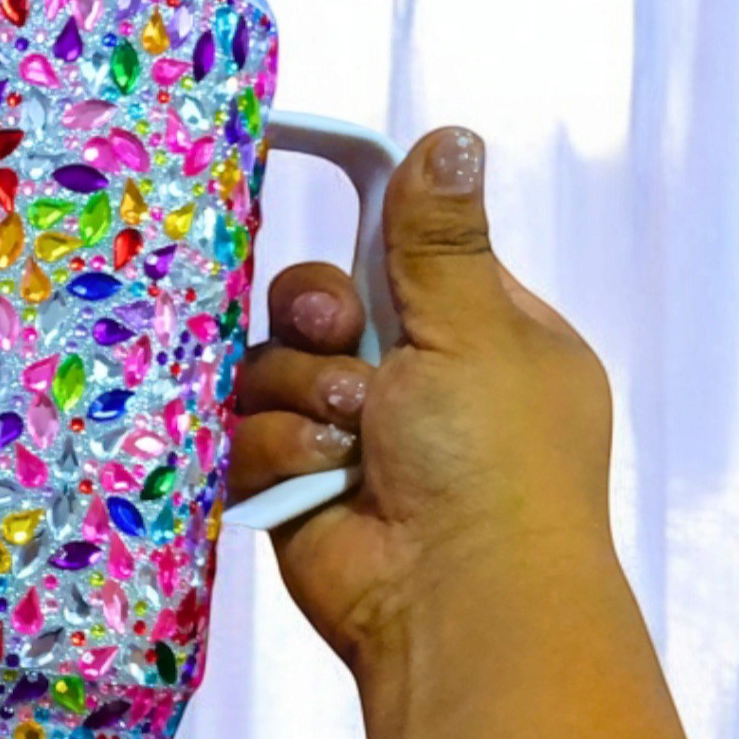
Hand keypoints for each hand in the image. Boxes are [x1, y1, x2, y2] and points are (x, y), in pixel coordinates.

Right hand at [228, 126, 616, 680]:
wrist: (453, 601)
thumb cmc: (494, 463)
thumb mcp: (474, 330)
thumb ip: (437, 238)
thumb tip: (451, 136)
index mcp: (474, 332)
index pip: (397, 251)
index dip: (358, 228)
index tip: (300, 172)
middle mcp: (408, 379)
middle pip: (312, 303)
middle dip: (316, 320)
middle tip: (343, 339)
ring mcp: (345, 434)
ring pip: (267, 368)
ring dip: (300, 396)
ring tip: (347, 439)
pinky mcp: (292, 481)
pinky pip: (245, 433)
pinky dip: (277, 452)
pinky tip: (318, 479)